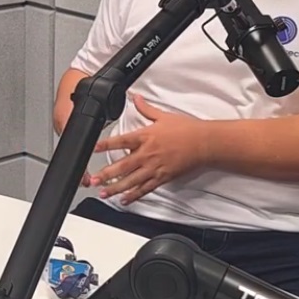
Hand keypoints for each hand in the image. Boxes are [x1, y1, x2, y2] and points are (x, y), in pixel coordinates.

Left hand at [88, 94, 208, 203]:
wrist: (205, 143)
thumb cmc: (186, 129)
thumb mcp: (163, 116)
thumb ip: (146, 109)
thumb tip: (135, 98)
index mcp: (145, 137)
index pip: (120, 141)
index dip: (105, 145)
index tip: (93, 149)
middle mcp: (147, 154)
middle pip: (123, 166)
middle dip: (106, 174)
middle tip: (93, 180)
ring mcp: (155, 168)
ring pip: (132, 181)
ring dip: (116, 188)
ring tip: (103, 193)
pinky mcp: (163, 177)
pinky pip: (145, 189)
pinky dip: (134, 196)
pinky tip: (124, 200)